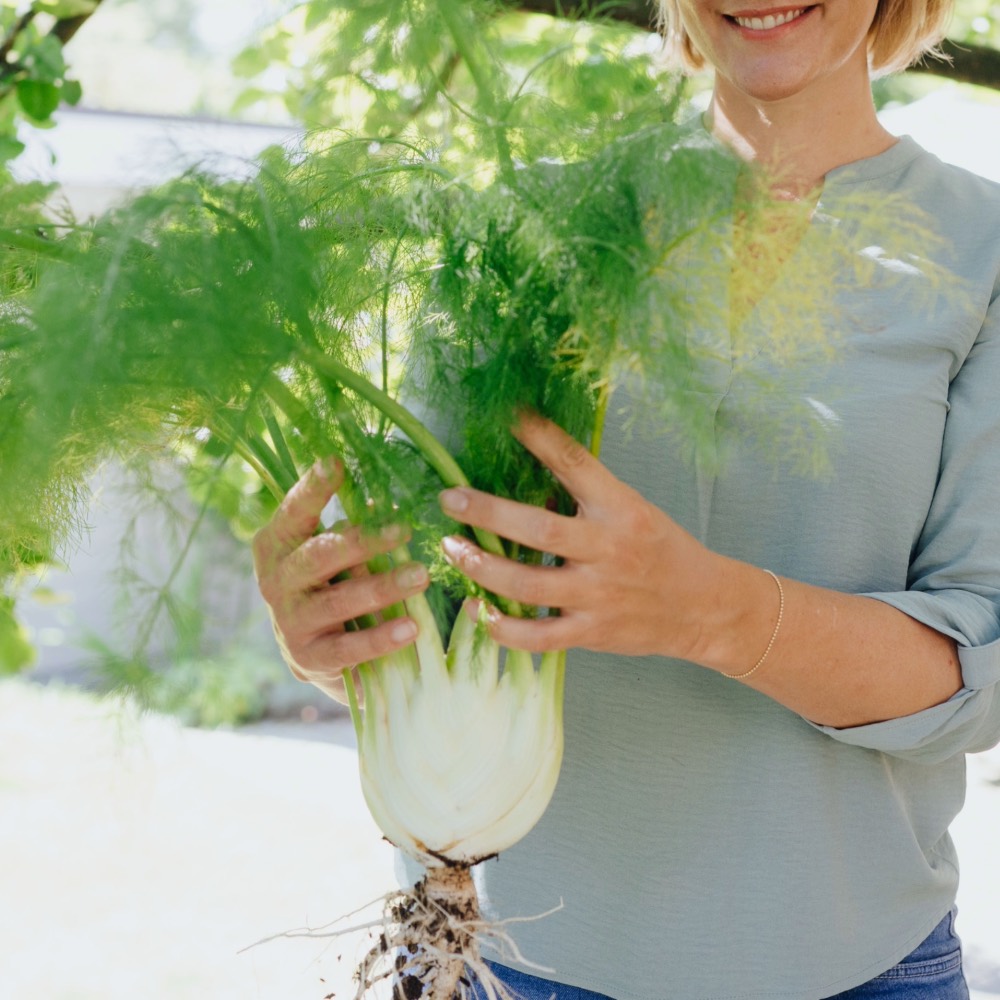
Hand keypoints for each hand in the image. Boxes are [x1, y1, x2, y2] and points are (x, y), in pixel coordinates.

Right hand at [252, 457, 430, 700]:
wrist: (315, 654)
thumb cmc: (331, 585)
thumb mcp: (333, 554)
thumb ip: (350, 529)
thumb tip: (383, 499)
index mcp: (277, 545)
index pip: (294, 512)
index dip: (312, 488)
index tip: (335, 463)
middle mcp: (276, 581)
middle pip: (320, 556)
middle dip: (363, 541)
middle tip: (405, 529)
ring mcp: (290, 622)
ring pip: (339, 601)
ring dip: (383, 587)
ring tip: (421, 576)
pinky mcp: (310, 660)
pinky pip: (349, 648)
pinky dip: (381, 639)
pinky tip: (411, 629)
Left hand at [437, 412, 728, 659]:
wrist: (704, 607)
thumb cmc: (661, 551)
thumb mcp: (633, 510)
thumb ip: (587, 496)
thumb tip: (526, 467)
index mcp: (621, 509)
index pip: (577, 465)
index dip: (542, 439)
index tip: (510, 417)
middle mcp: (608, 549)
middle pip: (540, 530)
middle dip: (488, 512)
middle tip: (450, 499)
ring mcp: (598, 595)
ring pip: (528, 584)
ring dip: (483, 567)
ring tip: (451, 549)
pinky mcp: (591, 632)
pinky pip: (537, 636)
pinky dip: (502, 627)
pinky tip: (477, 611)